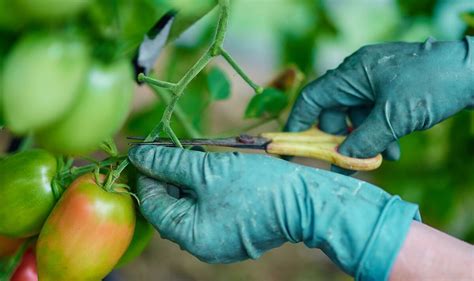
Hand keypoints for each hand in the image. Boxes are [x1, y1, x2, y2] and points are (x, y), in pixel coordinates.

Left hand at [129, 145, 419, 279]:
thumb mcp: (208, 169)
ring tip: (195, 156)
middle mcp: (201, 244)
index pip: (153, 204)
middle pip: (171, 205)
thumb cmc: (257, 186)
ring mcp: (218, 240)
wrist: (306, 201)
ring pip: (190, 205)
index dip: (146, 174)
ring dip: (188, 179)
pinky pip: (209, 209)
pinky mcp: (233, 231)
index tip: (148, 150)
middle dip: (169, 175)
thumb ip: (170, 162)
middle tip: (173, 148)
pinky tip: (212, 170)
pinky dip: (205, 189)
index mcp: (190, 235)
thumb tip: (139, 154)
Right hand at [285, 36, 473, 172]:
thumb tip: (342, 161)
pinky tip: (394, 149)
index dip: (300, 122)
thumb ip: (363, 142)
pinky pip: (375, 113)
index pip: (313, 98)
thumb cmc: (431, 86)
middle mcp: (360, 75)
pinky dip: (380, 132)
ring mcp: (377, 80)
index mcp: (352, 74)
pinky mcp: (393, 88)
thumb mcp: (393, 119)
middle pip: (335, 111)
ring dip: (365, 140)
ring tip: (382, 158)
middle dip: (341, 139)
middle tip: (348, 162)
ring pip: (357, 116)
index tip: (293, 145)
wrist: (473, 70)